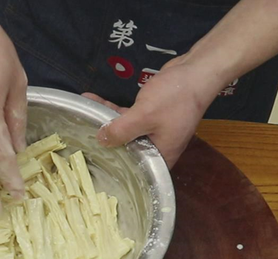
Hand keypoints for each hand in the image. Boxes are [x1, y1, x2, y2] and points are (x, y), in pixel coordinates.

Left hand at [85, 56, 222, 167]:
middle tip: (80, 138)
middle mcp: (158, 146)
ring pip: (125, 130)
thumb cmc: (175, 98)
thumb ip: (121, 130)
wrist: (197, 70)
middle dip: (105, 141)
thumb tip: (100, 141)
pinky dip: (113, 110)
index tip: (93, 160)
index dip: (114, 165)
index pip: (134, 169)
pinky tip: (94, 100)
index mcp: (161, 155)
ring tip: (81, 114)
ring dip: (106, 121)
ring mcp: (154, 130)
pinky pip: (128, 116)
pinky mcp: (151, 114)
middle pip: (127, 149)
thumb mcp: (144, 116)